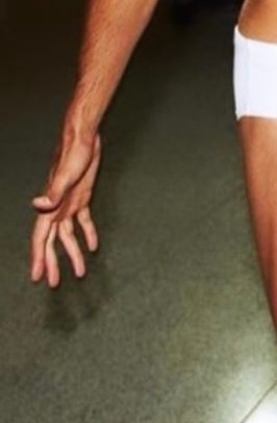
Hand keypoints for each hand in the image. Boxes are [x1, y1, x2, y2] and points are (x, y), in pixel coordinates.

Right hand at [30, 130, 101, 286]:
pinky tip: (93, 248)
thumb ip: (53, 194)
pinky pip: (84, 221)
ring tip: (80, 273)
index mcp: (50, 208)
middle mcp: (57, 209)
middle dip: (54, 263)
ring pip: (69, 236)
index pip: (41, 240)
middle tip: (56, 284)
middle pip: (53, 243)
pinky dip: (88, 234)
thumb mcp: (65, 176)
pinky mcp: (82, 198)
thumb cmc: (73, 155)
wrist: (84, 138)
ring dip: (73, 253)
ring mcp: (69, 204)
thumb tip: (38, 206)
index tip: (37, 277)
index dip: (38, 259)